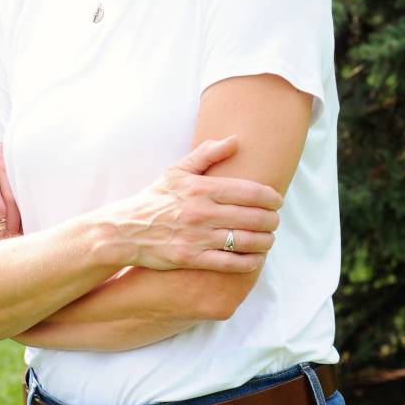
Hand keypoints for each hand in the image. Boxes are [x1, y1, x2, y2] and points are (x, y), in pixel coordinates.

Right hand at [116, 135, 280, 273]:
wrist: (126, 230)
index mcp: (201, 188)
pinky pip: (230, 263)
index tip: (277, 201)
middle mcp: (202, 212)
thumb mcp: (176, 171)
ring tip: (269, 239)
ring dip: (265, 241)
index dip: (271, 198)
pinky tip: (256, 258)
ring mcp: (198, 237)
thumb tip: (235, 140)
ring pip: (245, 241)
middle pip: (252, 217)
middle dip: (272, 220)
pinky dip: (248, 262)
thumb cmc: (154, 199)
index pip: (249, 192)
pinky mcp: (192, 258)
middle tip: (276, 221)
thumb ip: (206, 154)